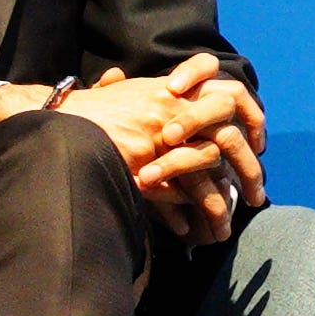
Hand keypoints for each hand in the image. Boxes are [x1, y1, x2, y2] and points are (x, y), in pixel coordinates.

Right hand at [63, 58, 265, 244]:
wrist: (55, 119)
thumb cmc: (90, 109)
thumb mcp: (125, 91)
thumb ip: (146, 91)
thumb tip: (145, 85)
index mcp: (177, 91)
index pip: (233, 95)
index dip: (254, 117)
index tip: (259, 143)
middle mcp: (176, 111)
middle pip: (231, 137)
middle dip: (249, 169)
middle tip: (258, 192)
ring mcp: (163, 138)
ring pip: (209, 170)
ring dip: (220, 202)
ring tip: (225, 228)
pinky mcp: (148, 164)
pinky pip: (182, 191)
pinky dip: (187, 212)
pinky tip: (190, 230)